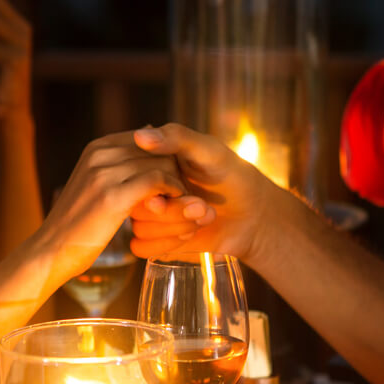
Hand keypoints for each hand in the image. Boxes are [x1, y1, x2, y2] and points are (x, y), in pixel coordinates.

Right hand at [33, 131, 208, 279]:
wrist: (51, 251)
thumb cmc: (77, 225)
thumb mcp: (94, 187)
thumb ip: (117, 168)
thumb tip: (144, 147)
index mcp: (97, 147)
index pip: (147, 139)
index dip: (165, 159)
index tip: (174, 181)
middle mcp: (100, 153)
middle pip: (157, 150)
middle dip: (175, 169)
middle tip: (184, 193)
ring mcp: (104, 172)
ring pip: (160, 163)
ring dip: (177, 182)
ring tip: (183, 202)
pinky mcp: (112, 196)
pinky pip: (157, 181)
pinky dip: (172, 192)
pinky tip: (172, 207)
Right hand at [128, 123, 277, 260]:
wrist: (252, 214)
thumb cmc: (231, 175)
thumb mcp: (209, 150)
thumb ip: (176, 138)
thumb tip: (141, 135)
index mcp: (150, 162)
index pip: (131, 174)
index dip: (154, 186)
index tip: (182, 188)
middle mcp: (144, 188)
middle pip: (135, 205)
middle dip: (173, 211)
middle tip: (202, 206)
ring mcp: (148, 215)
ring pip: (139, 228)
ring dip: (176, 227)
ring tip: (204, 216)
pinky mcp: (154, 241)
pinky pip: (140, 248)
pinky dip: (167, 244)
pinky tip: (191, 234)